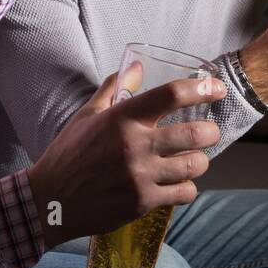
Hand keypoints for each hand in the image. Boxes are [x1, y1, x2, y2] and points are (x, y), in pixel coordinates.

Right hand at [25, 72, 225, 248]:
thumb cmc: (69, 154)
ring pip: (194, 166)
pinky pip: (184, 193)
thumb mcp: (87, 115)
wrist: (50, 200)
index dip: (201, 89)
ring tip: (194, 159)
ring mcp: (140, 176)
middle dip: (210, 132)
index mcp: (122, 118)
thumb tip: (136, 65)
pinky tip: (178, 184)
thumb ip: (114, 88)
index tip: (217, 89)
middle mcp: (134, 145)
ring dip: (200, 161)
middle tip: (208, 132)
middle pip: (194, 134)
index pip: (171, 95)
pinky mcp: (142, 202)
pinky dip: (187, 188)